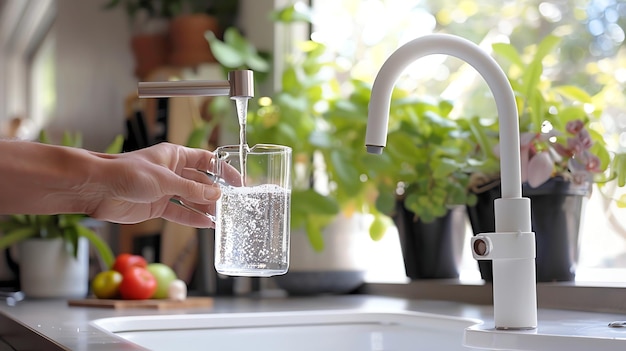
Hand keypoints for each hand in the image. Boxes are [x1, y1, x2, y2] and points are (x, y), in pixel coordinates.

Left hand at [88, 143, 220, 227]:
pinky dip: (192, 218)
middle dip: (215, 194)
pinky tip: (205, 224)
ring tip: (221, 218)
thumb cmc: (126, 173)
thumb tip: (216, 194)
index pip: (206, 160)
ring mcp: (164, 190)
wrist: (98, 190)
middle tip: (231, 205)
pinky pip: (179, 213)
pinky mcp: (156, 206)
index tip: (238, 182)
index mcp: (174, 156)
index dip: (223, 170)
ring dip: (205, 208)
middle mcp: (171, 172)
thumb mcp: (165, 180)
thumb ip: (192, 190)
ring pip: (192, 200)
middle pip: (200, 182)